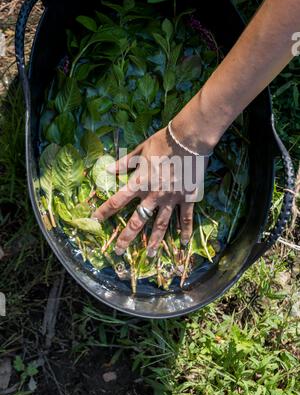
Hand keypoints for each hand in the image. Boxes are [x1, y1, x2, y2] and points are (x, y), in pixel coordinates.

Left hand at [92, 125, 208, 256]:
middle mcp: (154, 195)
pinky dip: (185, 231)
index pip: (118, 200)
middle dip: (127, 237)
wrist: (189, 139)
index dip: (105, 211)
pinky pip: (186, 218)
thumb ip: (124, 163)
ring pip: (161, 225)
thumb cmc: (163, 141)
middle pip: (138, 220)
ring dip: (155, 241)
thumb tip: (107, 170)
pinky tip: (183, 243)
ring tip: (149, 255)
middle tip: (118, 252)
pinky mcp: (187, 198)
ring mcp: (172, 198)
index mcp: (140, 182)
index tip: (95, 220)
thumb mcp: (140, 150)